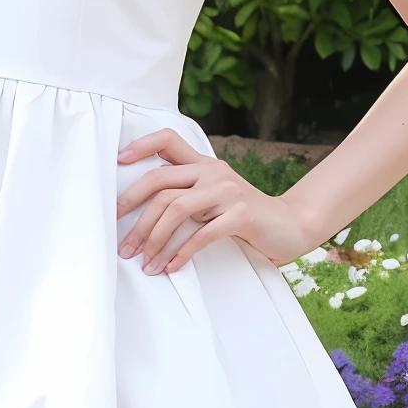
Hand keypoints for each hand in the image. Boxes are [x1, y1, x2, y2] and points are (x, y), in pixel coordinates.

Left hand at [115, 129, 312, 273]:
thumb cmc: (243, 216)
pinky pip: (202, 234)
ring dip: (153, 239)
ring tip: (144, 262)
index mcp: (203, 163)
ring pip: (175, 209)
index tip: (118, 161)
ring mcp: (228, 191)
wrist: (290, 226)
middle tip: (121, 241)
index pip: (168, 140)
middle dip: (132, 210)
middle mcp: (213, 171)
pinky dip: (181, 253)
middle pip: (160, 182)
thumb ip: (187, 193)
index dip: (141, 146)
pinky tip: (170, 267)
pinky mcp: (241, 214)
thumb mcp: (213, 196)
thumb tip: (141, 211)